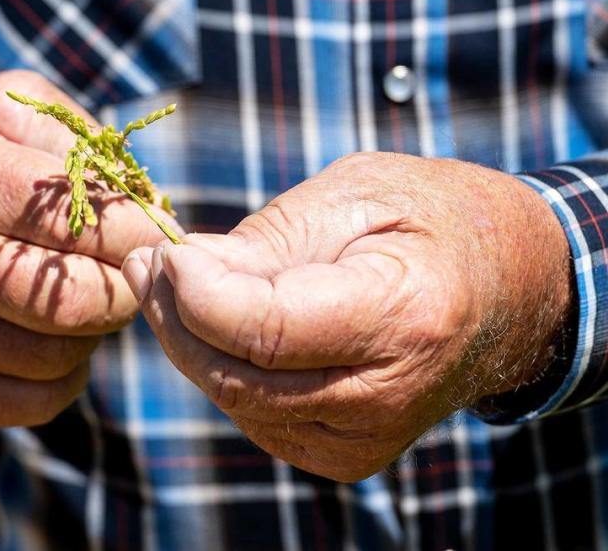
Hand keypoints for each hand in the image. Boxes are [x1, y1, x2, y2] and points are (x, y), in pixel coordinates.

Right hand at [0, 70, 170, 426]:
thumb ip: (74, 139)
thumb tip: (146, 204)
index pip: (75, 222)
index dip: (138, 231)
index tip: (163, 231)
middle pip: (72, 302)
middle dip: (126, 286)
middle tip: (132, 267)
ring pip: (58, 357)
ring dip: (95, 329)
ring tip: (84, 291)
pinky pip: (31, 402)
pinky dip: (66, 375)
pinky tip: (56, 335)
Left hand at [124, 152, 572, 480]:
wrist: (505, 291)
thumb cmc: (429, 220)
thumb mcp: (353, 195)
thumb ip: (266, 240)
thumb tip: (178, 270)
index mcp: (405, 317)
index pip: (268, 332)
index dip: (199, 295)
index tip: (161, 251)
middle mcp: (387, 397)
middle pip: (241, 377)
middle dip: (176, 319)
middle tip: (145, 263)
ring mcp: (367, 438)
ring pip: (238, 402)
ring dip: (188, 343)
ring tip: (167, 282)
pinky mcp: (346, 454)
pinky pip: (255, 415)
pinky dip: (219, 368)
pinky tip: (210, 322)